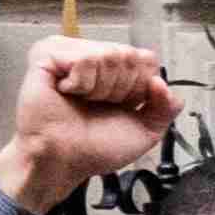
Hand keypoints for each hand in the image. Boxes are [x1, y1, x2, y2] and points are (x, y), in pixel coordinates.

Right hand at [0, 34, 179, 214]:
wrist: (63, 160)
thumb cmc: (94, 148)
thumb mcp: (146, 131)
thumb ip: (166, 107)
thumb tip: (162, 83)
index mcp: (116, 72)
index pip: (148, 59)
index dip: (141, 87)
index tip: (122, 106)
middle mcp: (95, 59)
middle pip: (130, 55)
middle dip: (121, 89)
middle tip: (98, 105)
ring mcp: (71, 54)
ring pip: (109, 55)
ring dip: (101, 88)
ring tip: (82, 100)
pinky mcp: (48, 54)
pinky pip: (85, 58)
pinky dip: (82, 82)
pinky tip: (68, 92)